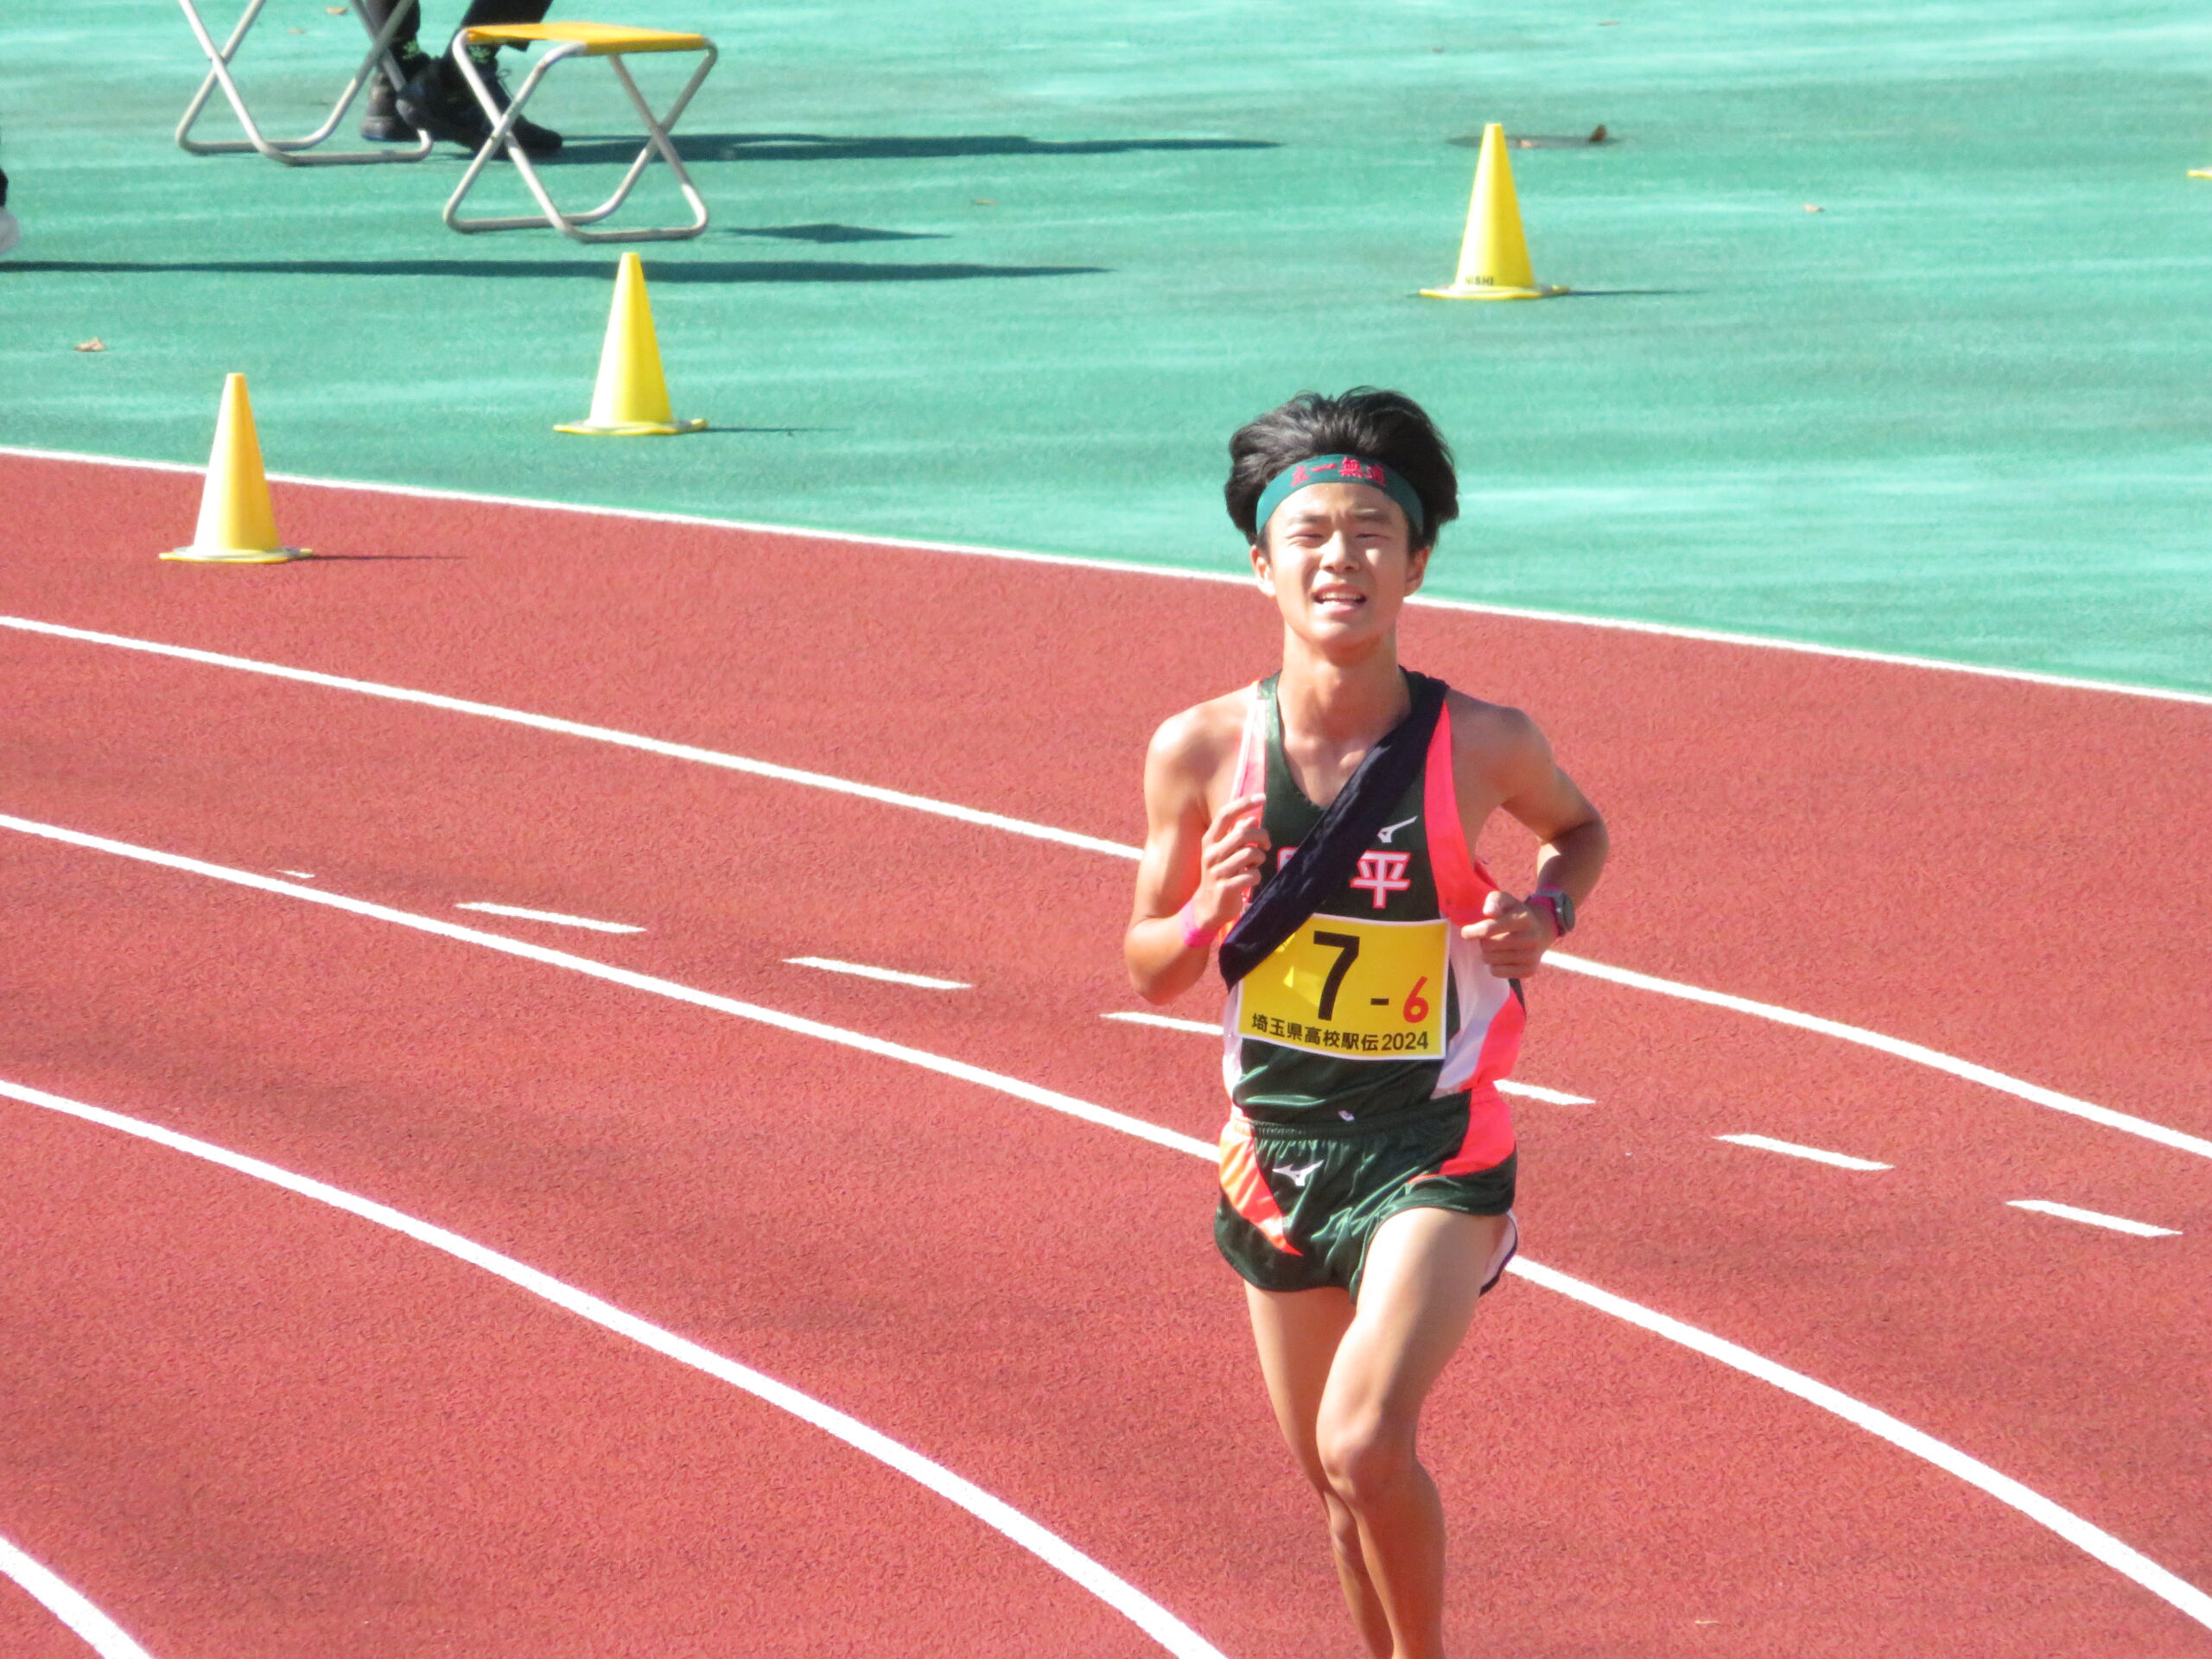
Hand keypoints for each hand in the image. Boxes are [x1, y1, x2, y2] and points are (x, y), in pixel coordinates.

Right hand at [1190, 793, 1268, 930]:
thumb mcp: (1225, 853)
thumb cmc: (1220, 875)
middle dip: (1261, 837)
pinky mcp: (1225, 887)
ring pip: (1250, 854)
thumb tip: (1253, 818)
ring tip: (1255, 865)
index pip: (1225, 814)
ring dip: (1260, 859)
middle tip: (1265, 845)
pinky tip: (1250, 879)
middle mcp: (1211, 853)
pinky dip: (1256, 876)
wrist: (1206, 907)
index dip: (1244, 803)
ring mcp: (1217, 871)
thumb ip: (1237, 835)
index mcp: (1209, 841)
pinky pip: (1251, 875)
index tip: (1263, 797)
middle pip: (1242, 833)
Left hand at [1463, 888, 1556, 977]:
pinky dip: (1493, 966)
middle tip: (1486, 938)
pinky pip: (1497, 972)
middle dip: (1482, 942)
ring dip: (1486, 954)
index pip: (1489, 929)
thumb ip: (1495, 900)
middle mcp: (1530, 938)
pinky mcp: (1529, 970)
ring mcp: (1531, 956)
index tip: (1465, 932)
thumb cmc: (1515, 914)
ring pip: (1490, 960)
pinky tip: (1501, 957)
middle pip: (1488, 946)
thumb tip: (1488, 912)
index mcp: (1524, 919)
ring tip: (1494, 947)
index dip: (1473, 931)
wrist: (1540, 931)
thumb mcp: (1506, 900)